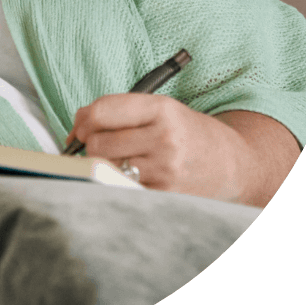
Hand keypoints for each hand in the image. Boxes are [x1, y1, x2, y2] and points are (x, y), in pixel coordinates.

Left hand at [65, 94, 252, 201]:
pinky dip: (117, 180)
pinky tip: (130, 174)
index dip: (83, 118)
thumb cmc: (187, 132)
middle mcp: (164, 138)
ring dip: (103, 163)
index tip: (81, 125)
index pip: (102, 111)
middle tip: (100, 142)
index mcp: (161, 109)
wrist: (231, 163)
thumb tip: (74, 128)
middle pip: (98, 142)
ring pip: (106, 166)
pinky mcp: (164, 195)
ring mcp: (165, 170)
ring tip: (119, 157)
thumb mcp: (159, 108)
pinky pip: (120, 186)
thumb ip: (118, 111)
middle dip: (90, 142)